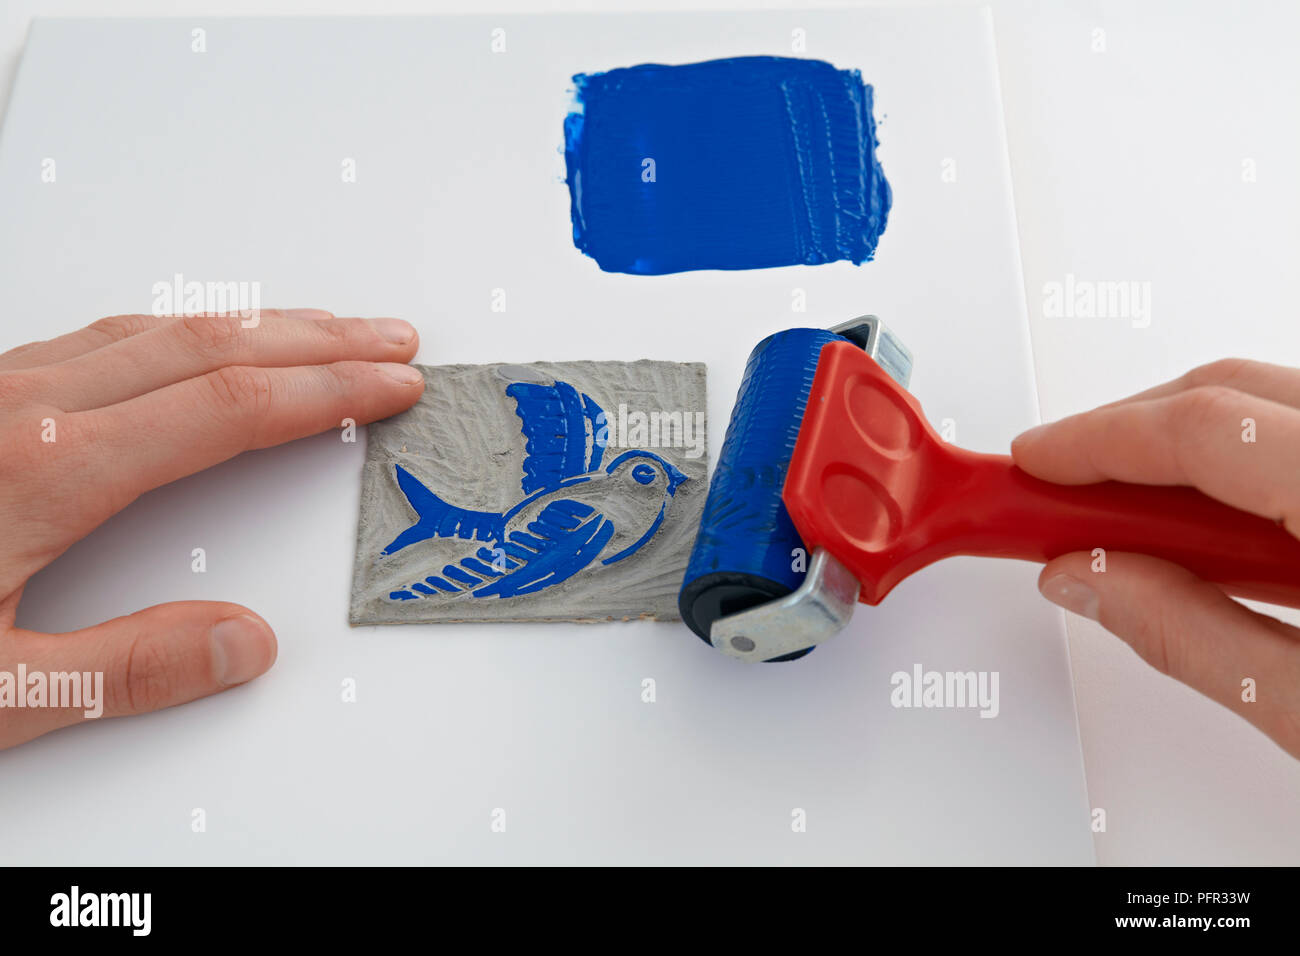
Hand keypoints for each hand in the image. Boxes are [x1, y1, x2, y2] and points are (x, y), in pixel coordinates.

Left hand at [0, 309, 422, 748]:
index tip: (389, 385)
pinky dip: (184, 328)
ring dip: (256, 323)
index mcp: (39, 472)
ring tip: (324, 329)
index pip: (226, 409)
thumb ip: (127, 670)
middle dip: (315, 339)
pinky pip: (104, 335)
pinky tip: (200, 340)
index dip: (325, 393)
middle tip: (389, 340)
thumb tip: (241, 642)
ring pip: (155, 326)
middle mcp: (19, 406)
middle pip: (206, 345)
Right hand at [1012, 358, 1299, 757]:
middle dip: (1128, 431)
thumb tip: (1090, 580)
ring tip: (1138, 523)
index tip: (1031, 467)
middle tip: (1060, 492)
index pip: (1202, 428)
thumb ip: (1196, 638)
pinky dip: (1249, 462)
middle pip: (1233, 392)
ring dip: (1191, 449)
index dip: (1096, 441)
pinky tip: (1229, 527)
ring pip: (1271, 403)